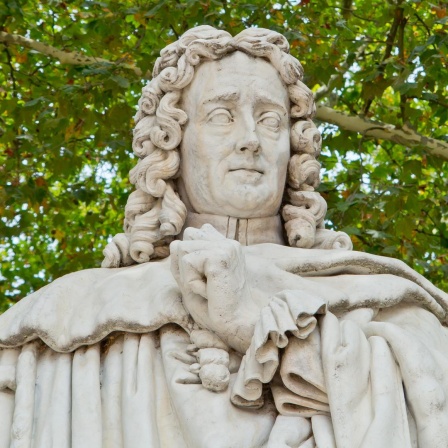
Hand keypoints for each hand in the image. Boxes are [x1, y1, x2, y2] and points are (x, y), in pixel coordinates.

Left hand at [170, 225, 259, 352]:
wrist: (235, 325)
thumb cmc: (214, 307)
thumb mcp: (191, 280)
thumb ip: (181, 261)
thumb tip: (176, 243)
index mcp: (224, 246)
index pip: (189, 237)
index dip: (188, 263)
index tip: (208, 282)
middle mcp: (227, 243)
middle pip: (182, 244)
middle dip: (185, 270)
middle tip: (207, 288)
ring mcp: (226, 247)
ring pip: (182, 250)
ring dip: (188, 276)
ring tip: (209, 289)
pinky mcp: (220, 256)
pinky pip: (187, 262)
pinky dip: (191, 281)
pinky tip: (210, 291)